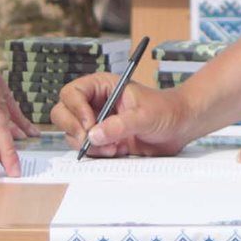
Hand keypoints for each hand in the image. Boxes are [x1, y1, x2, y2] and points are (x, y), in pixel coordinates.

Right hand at [51, 74, 194, 156]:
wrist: (179, 127)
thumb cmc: (166, 110)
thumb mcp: (145, 115)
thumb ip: (120, 125)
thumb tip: (94, 134)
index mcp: (103, 86)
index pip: (72, 92)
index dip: (75, 108)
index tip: (89, 124)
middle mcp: (95, 103)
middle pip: (62, 112)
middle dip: (73, 128)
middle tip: (88, 140)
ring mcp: (96, 122)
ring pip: (71, 133)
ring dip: (87, 144)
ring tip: (113, 146)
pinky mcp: (101, 140)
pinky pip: (85, 148)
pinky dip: (96, 153)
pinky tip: (116, 150)